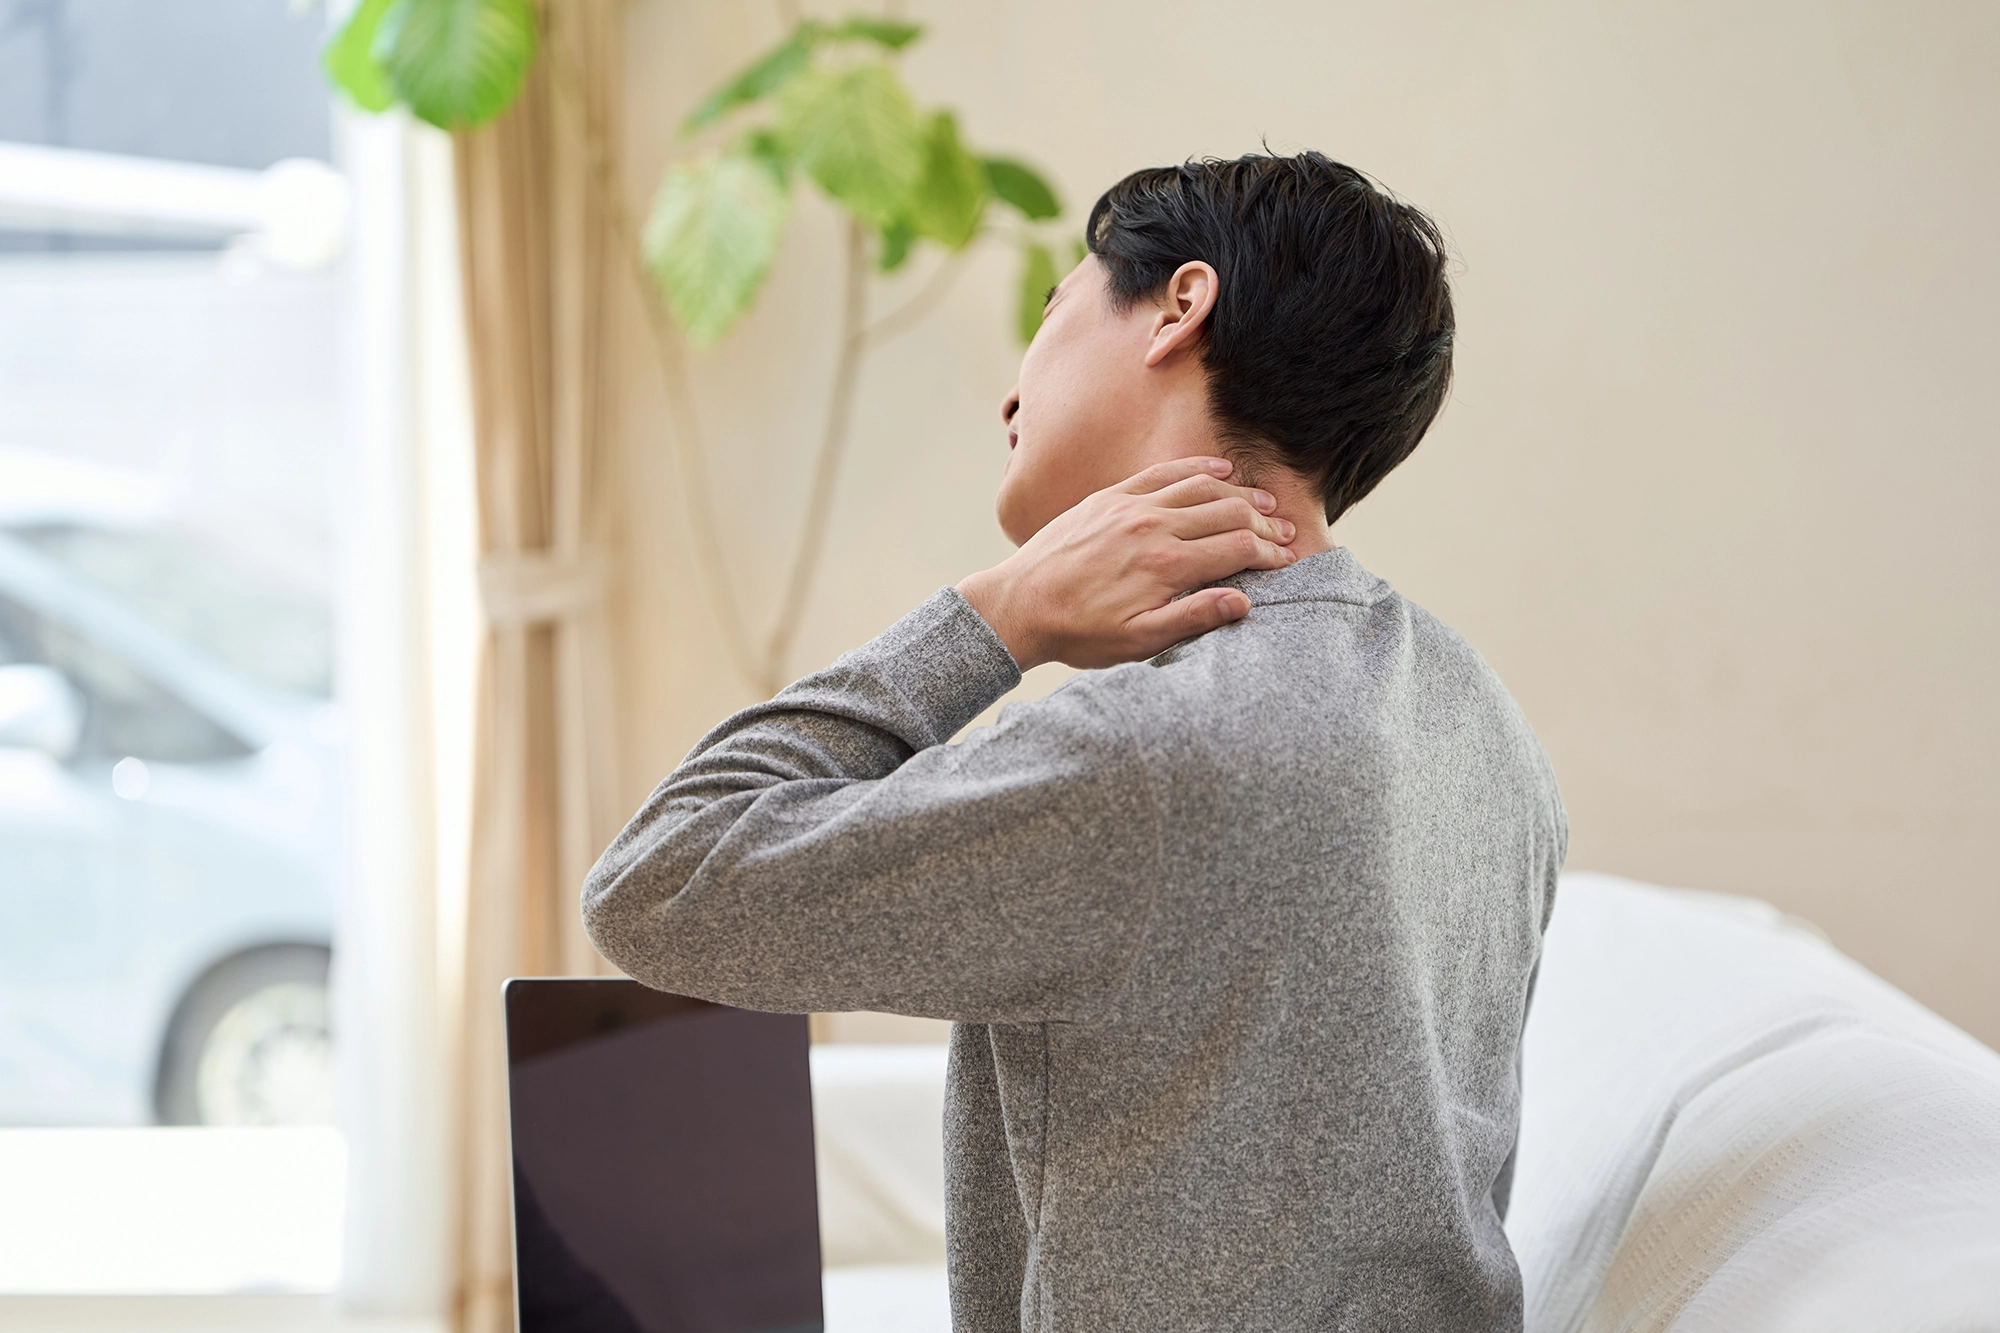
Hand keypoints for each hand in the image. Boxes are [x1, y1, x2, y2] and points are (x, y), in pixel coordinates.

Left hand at [957, 456, 1296, 670]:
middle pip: (1228, 512)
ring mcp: (1131, 506)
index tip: (1288, 560)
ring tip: (1266, 503)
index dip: (1271, 553)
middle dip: (1265, 522)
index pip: (1238, 548)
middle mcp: (1153, 527)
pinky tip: (1219, 471)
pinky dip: (1196, 469)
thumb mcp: (1137, 641)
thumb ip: (1192, 619)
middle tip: (1288, 532)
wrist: (1018, 604)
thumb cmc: (1078, 632)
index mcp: (1166, 565)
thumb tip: (1243, 603)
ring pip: (1201, 488)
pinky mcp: (1110, 497)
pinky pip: (1162, 473)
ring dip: (1239, 493)